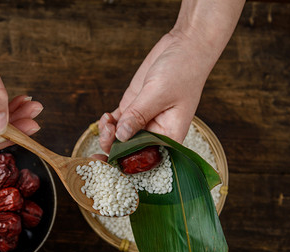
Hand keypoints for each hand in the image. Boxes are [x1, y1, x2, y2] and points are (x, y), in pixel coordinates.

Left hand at [99, 0, 244, 153]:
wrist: (185, 46)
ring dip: (108, 136)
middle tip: (104, 138)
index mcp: (170, 136)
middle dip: (113, 150)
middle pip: (130, 152)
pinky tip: (106, 117)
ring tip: (106, 122)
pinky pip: (117, 123)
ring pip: (120, 138)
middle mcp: (156, 132)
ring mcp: (143, 120)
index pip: (147, 160)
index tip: (110, 163)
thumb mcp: (159, 92)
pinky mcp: (134, 107)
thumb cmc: (182, 70)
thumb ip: (139, 115)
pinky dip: (108, 123)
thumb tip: (120, 136)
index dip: (128, 166)